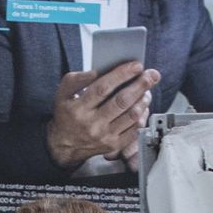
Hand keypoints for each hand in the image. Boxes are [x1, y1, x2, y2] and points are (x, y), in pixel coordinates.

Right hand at [46, 63, 160, 170]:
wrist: (64, 146)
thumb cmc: (66, 116)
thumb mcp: (62, 94)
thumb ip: (75, 80)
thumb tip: (95, 71)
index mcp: (79, 108)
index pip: (103, 88)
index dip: (121, 75)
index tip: (136, 66)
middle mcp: (92, 124)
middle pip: (121, 102)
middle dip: (139, 86)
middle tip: (151, 75)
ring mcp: (105, 136)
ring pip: (131, 116)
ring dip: (143, 100)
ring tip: (148, 89)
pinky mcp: (114, 146)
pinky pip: (134, 130)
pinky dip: (142, 116)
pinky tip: (143, 106)